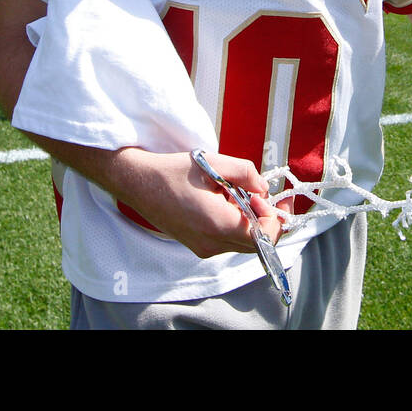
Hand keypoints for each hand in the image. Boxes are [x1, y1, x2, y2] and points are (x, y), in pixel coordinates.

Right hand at [116, 149, 283, 259]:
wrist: (137, 183)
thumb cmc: (172, 171)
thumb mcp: (213, 162)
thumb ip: (246, 174)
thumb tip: (264, 189)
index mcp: (217, 225)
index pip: (264, 236)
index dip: (274, 216)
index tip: (266, 195)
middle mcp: (211, 244)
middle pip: (257, 243)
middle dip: (265, 218)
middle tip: (258, 193)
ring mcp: (203, 248)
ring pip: (242, 242)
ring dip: (249, 219)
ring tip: (234, 193)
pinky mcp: (197, 246)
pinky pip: (227, 240)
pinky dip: (234, 223)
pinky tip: (222, 201)